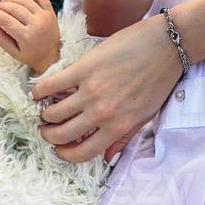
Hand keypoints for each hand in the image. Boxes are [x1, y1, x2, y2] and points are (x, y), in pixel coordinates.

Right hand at [0, 0, 60, 73]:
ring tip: (3, 1)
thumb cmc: (30, 56)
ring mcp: (44, 17)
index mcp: (26, 37)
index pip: (6, 20)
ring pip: (25, 1)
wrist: (52, 56)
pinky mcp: (50, 13)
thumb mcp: (14, 53)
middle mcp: (36, 25)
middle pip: (14, 9)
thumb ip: (1, 39)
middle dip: (1, 6)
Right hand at [31, 11, 181, 162]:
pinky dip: (40, 90)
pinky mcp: (84, 69)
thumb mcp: (145, 116)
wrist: (167, 45)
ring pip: (54, 112)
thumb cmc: (159, 80)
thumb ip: (124, 138)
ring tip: (45, 109)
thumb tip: (108, 158)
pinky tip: (37, 91)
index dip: (65, 154)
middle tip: (47, 129)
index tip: (59, 148)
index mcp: (117, 127)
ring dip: (45, 114)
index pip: (82, 153)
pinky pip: (52, 85)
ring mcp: (91, 91)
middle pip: (62, 135)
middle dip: (49, 135)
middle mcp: (101, 114)